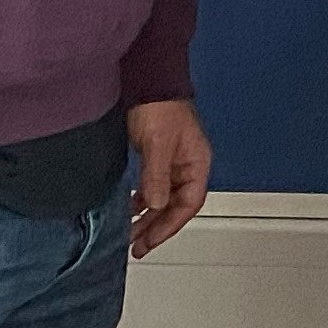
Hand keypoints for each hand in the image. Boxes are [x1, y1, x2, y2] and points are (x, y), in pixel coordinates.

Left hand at [126, 100, 211, 256]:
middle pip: (175, 206)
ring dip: (148, 217)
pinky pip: (153, 188)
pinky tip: (130, 208)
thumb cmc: (161, 107)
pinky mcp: (157, 158)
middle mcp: (188, 167)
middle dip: (156, 227)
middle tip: (136, 246)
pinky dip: (142, 201)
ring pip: (163, 199)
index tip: (149, 241)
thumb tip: (155, 206)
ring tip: (130, 233)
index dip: (169, 226)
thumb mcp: (158, 144)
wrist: (149, 82)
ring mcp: (173, 163)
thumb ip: (157, 177)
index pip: (188, 204)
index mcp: (197, 164)